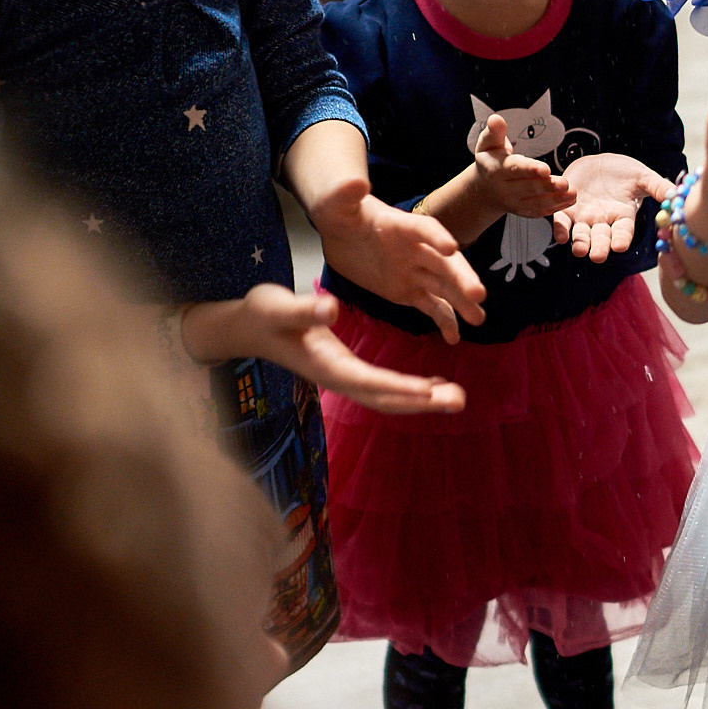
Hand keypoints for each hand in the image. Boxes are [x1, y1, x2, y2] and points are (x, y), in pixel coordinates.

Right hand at [185, 286, 465, 413]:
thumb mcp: (278, 305)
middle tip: (460, 401)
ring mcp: (342, 377)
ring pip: (387, 397)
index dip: (400, 388)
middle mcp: (337, 378)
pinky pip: (383, 387)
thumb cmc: (262, 313)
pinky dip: (410, 390)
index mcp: (325, 364)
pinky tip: (435, 387)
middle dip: (421, 402)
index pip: (368, 381)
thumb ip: (305, 308)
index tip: (431, 391)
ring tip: (457, 397)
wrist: (247, 326)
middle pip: (384, 398)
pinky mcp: (346, 371)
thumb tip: (332, 308)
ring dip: (422, 400)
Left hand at [311, 178, 487, 342]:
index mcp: (402, 226)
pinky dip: (444, 321)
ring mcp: (415, 272)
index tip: (451, 248)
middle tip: (478, 294)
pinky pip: (431, 307)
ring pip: (444, 287)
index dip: (437, 237)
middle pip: (444, 263)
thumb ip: (345, 195)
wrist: (339, 232)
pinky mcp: (408, 291)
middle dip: (462, 278)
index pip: (424, 229)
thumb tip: (355, 182)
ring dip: (462, 302)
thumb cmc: (339, 213)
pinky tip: (454, 339)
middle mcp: (416, 249)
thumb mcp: (336, 205)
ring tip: (478, 319)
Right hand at [470, 112, 576, 220]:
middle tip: (564, 183)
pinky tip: (569, 200)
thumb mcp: (488, 144)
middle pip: (528, 188)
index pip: (515, 169)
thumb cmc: (491, 161)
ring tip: (572, 193)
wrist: (485, 189)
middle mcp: (506, 190)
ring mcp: (516, 203)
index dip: (530, 169)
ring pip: (537, 203)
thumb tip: (496, 119)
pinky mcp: (525, 211)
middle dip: (547, 186)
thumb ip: (495, 132)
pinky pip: (541, 211)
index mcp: (497, 170)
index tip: (545, 169)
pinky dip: (556, 207)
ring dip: (556, 199)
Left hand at [551, 152, 677, 263]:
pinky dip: (560, 229)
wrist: (599, 163)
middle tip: (597, 256)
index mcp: (623, 217)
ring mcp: (585, 218)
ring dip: (580, 244)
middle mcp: (604, 222)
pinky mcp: (566, 210)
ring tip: (578, 250)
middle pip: (602, 239)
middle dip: (599, 248)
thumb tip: (677, 196)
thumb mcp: (642, 177)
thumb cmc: (624, 172)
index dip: (621, 239)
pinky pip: (562, 222)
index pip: (623, 232)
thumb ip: (658, 187)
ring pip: (581, 235)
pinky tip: (561, 236)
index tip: (620, 246)